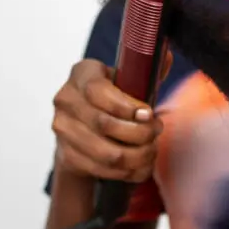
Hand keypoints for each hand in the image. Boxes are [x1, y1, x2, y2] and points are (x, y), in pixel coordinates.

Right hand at [51, 53, 170, 182]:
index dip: (128, 107)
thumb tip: (165, 56)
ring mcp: (63, 129)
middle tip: (157, 132)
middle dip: (140, 134)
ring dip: (138, 156)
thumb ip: (145, 71)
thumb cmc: (111, 99)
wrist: (83, 127)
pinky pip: (103, 170)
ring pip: (107, 153)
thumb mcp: (126, 80)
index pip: (99, 91)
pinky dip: (129, 172)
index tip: (149, 115)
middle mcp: (66, 99)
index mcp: (81, 74)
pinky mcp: (68, 155)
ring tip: (152, 150)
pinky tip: (141, 165)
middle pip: (105, 125)